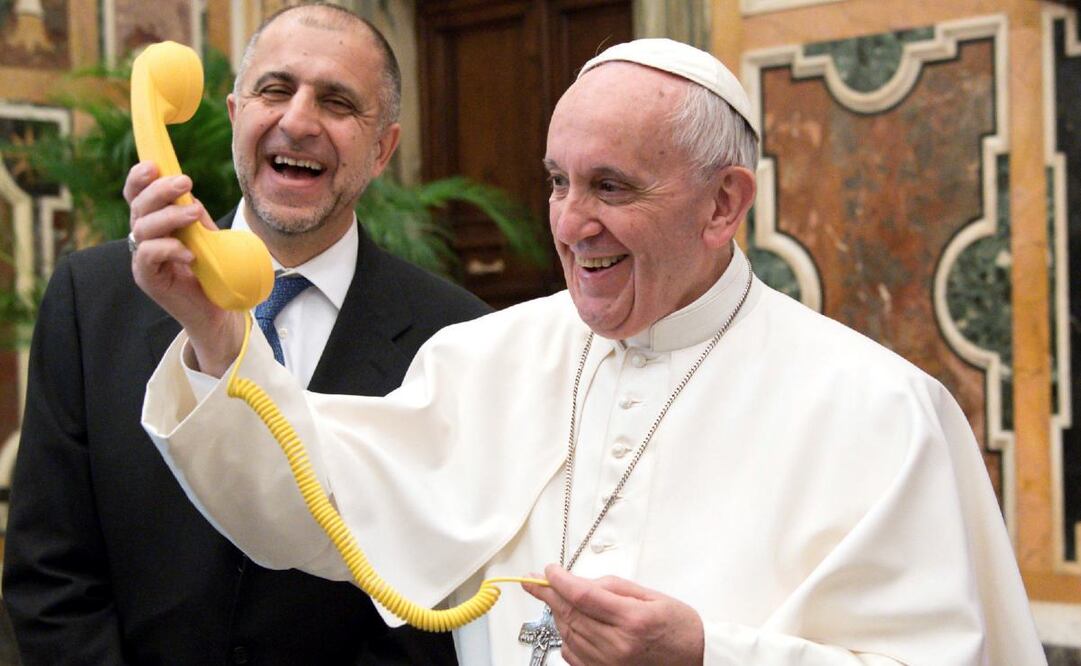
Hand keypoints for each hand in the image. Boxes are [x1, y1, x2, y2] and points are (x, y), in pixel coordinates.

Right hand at [126, 161, 243, 375]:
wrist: (218, 311)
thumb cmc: (213, 271)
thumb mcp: (207, 236)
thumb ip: (194, 216)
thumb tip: (189, 197)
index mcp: (155, 223)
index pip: (137, 195)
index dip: (139, 178)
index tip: (154, 164)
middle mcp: (144, 238)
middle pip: (138, 206)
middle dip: (159, 190)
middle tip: (186, 182)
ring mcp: (144, 259)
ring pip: (142, 228)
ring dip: (169, 216)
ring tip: (196, 215)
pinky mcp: (148, 279)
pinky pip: (147, 255)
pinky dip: (168, 248)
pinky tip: (189, 253)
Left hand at [524, 565, 704, 665]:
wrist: (696, 659)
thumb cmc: (679, 627)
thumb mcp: (650, 595)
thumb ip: (612, 587)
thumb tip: (579, 582)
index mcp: (632, 619)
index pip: (582, 595)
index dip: (559, 581)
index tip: (548, 571)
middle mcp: (618, 645)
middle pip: (570, 614)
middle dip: (548, 594)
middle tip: (535, 581)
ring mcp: (609, 664)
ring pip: (567, 633)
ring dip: (557, 613)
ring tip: (557, 598)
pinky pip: (572, 653)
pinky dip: (565, 635)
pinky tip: (570, 623)